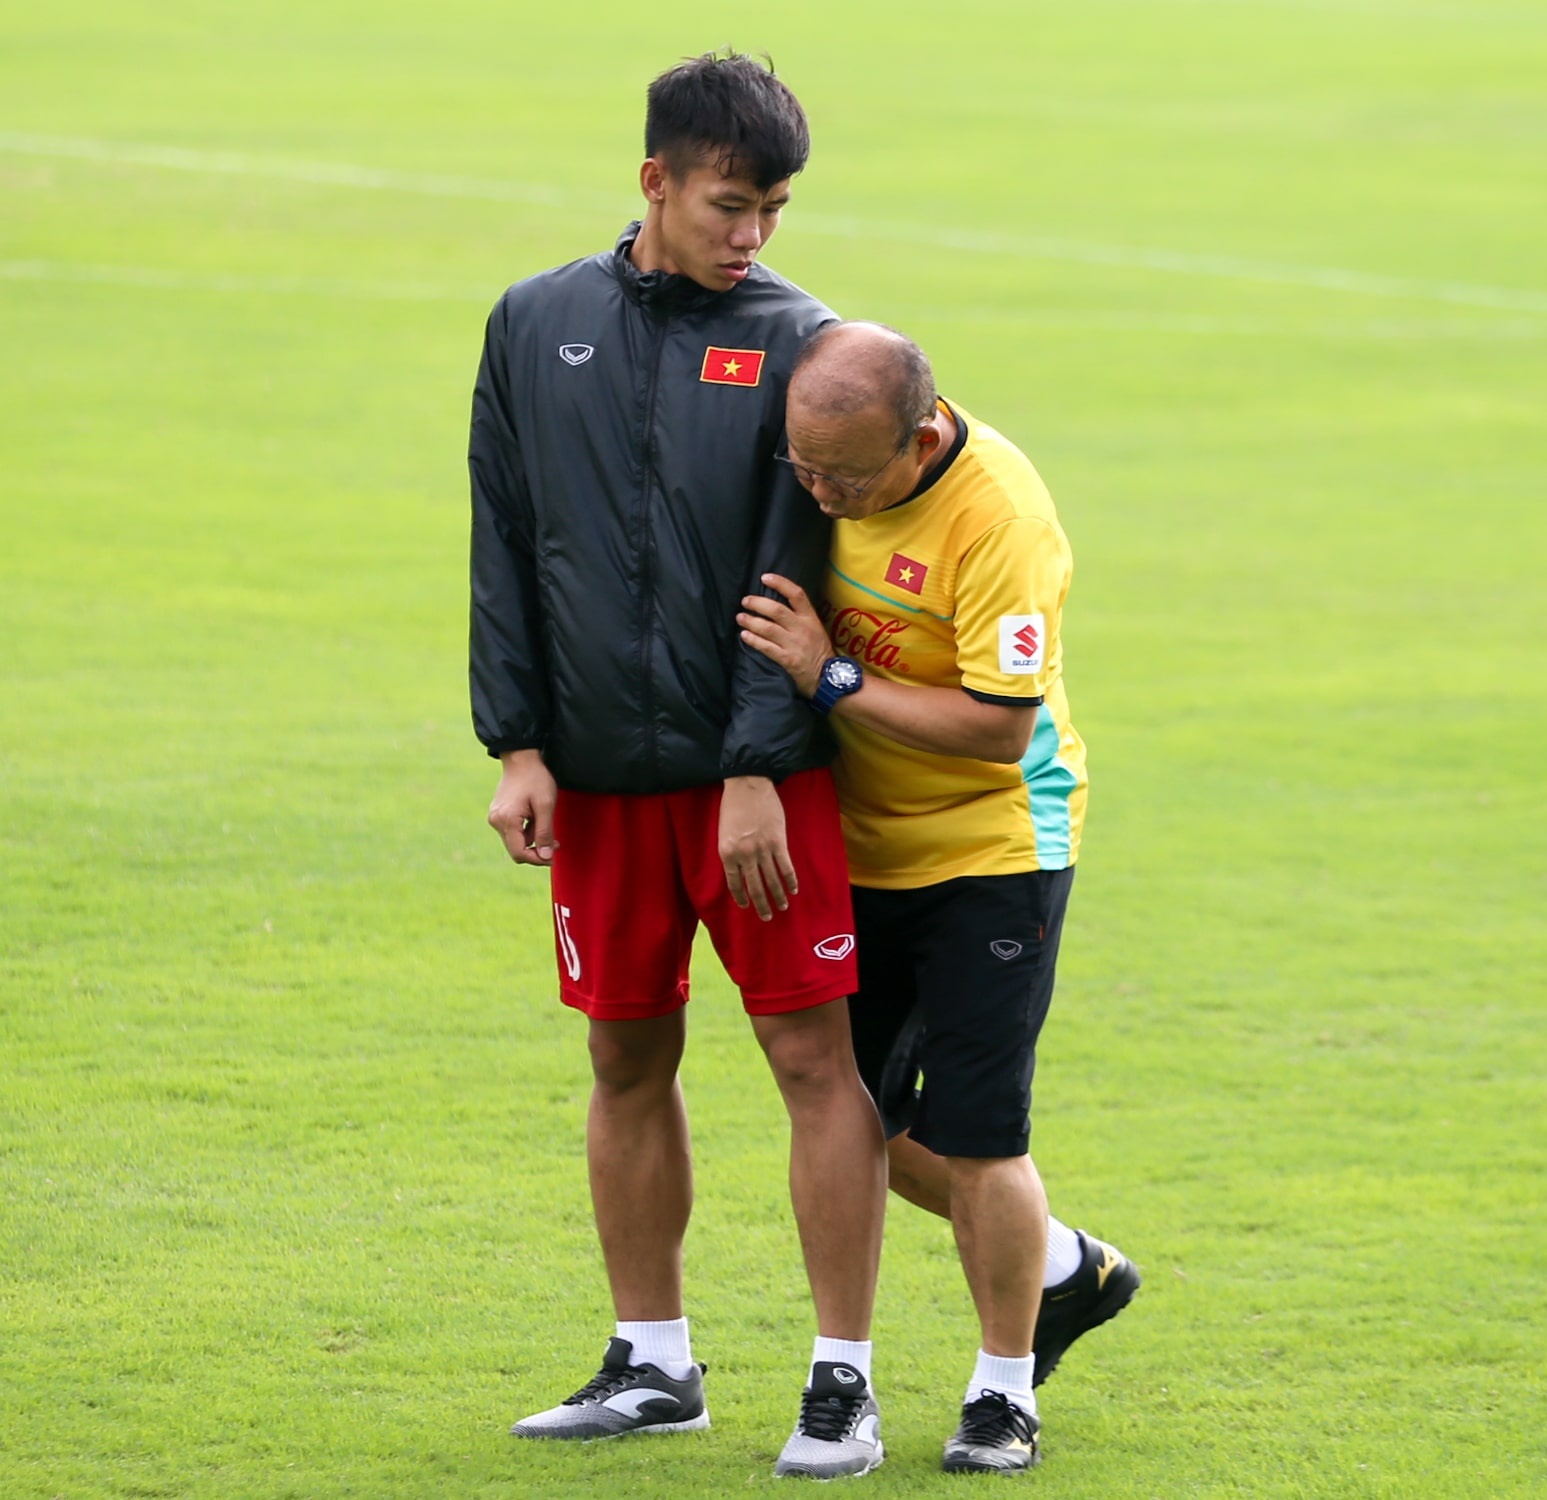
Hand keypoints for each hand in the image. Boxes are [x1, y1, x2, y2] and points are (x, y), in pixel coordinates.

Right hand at [488, 749, 559, 865]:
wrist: (521, 758)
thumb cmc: (535, 779)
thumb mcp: (545, 805)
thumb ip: (544, 832)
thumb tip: (545, 856)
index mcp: (507, 820)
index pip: (519, 853)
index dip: (537, 859)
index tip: (553, 855)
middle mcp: (496, 821)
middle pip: (516, 849)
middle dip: (536, 849)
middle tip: (555, 842)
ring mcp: (495, 817)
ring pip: (515, 841)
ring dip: (532, 837)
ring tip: (544, 819)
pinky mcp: (498, 814)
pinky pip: (513, 831)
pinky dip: (526, 830)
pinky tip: (535, 817)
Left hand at [719, 775, 797, 921]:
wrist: (747, 784)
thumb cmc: (733, 806)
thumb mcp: (724, 832)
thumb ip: (731, 852)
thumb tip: (740, 871)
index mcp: (727, 853)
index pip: (734, 883)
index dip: (741, 897)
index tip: (746, 907)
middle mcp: (744, 855)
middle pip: (754, 887)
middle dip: (761, 905)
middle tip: (766, 917)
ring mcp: (763, 849)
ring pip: (772, 880)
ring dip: (777, 896)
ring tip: (782, 907)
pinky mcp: (778, 842)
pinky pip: (785, 867)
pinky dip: (790, 880)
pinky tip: (793, 890)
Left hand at [737, 573, 832, 697]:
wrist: (829, 677)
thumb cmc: (820, 652)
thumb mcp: (817, 629)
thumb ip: (801, 618)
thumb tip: (778, 605)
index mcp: (811, 618)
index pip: (796, 594)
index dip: (780, 583)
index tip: (765, 577)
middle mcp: (802, 629)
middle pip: (776, 610)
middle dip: (758, 603)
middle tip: (745, 601)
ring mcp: (794, 644)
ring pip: (768, 628)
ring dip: (751, 621)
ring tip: (740, 617)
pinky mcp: (787, 659)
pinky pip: (766, 647)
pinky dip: (753, 640)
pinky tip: (744, 635)